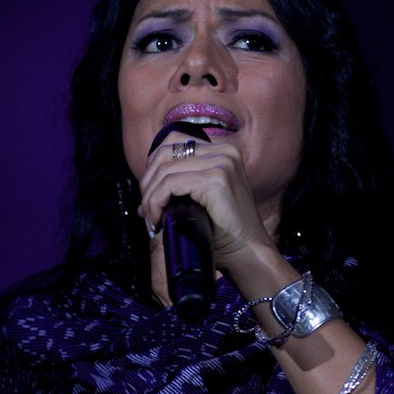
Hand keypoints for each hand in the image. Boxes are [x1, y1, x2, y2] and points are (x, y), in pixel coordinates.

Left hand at [136, 131, 277, 276]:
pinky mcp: (216, 179)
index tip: (149, 192)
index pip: (173, 141)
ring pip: (164, 171)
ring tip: (151, 219)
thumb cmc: (225, 231)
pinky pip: (170, 185)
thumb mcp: (203, 197)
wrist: (248, 252)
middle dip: (148, 183)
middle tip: (145, 210)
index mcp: (222, 151)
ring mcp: (222, 163)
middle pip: (165, 153)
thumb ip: (182, 182)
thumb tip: (146, 187)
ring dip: (149, 197)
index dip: (153, 166)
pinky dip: (156, 203)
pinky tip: (157, 220)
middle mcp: (224, 151)